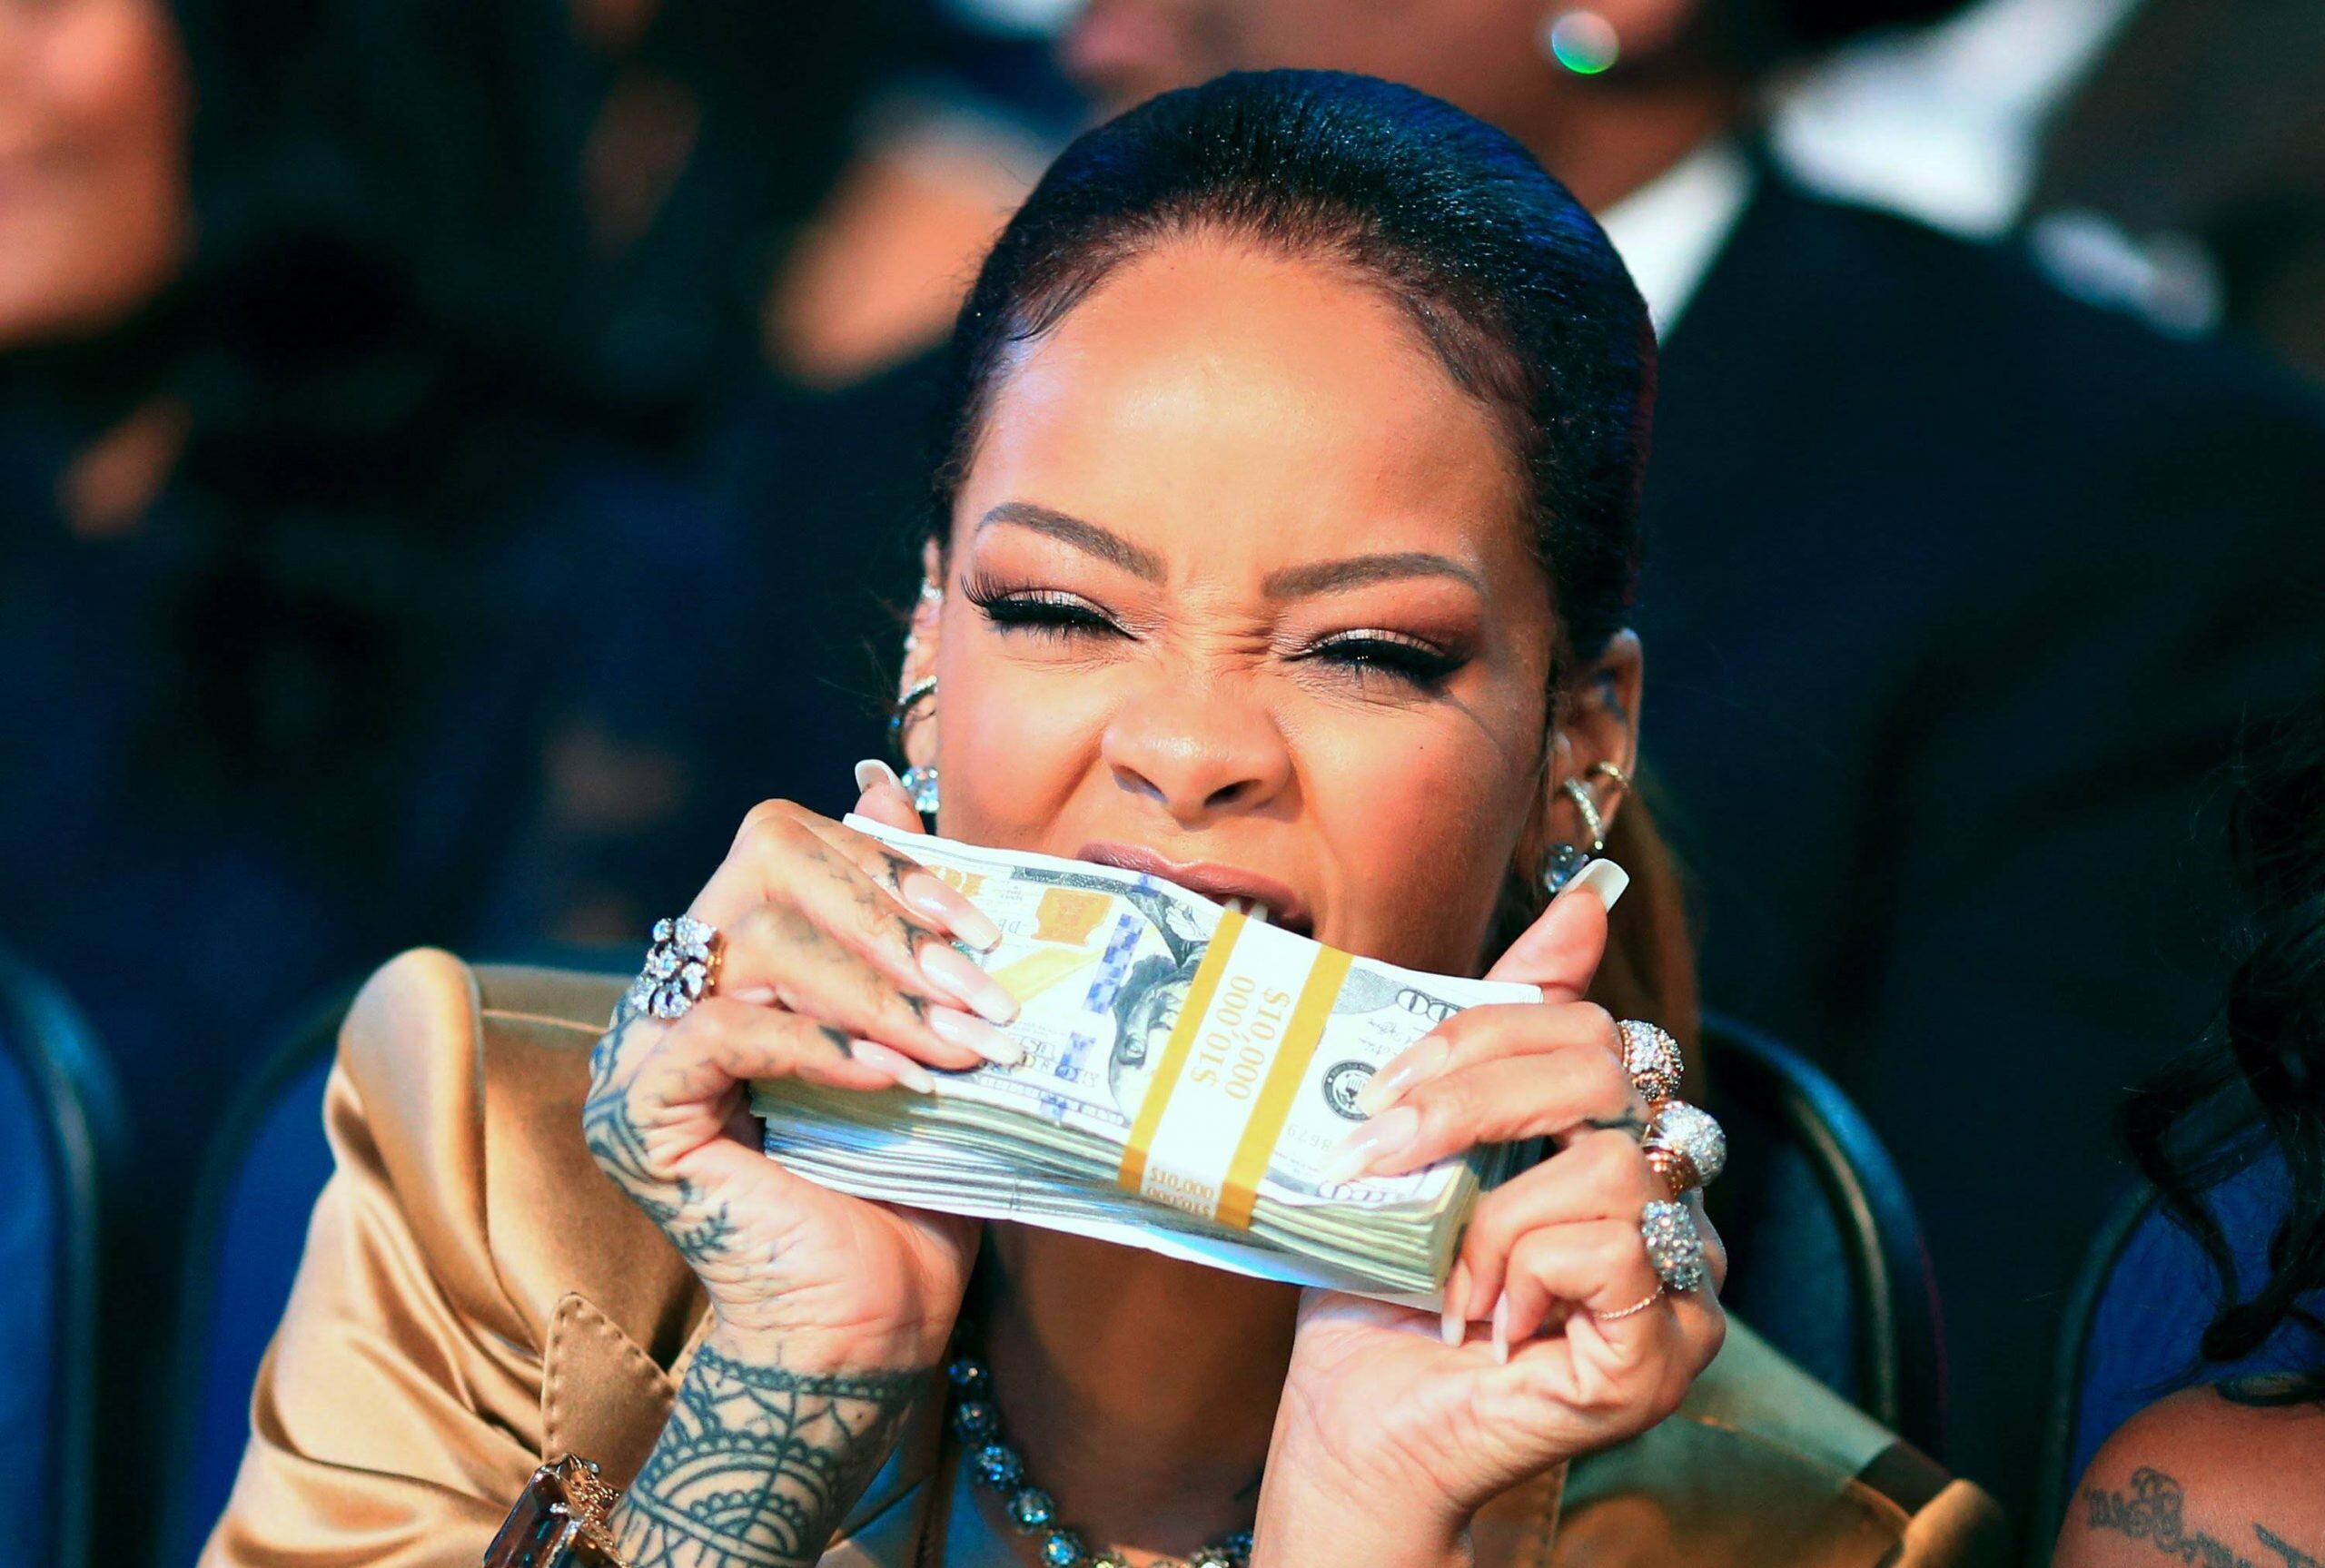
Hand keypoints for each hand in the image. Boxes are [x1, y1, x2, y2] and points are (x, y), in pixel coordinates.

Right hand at [582, 763, 1006, 1372]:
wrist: (869, 1322)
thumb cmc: (904, 1180)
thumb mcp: (922, 1028)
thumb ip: (902, 915)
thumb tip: (886, 783)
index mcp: (734, 958)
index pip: (787, 842)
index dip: (886, 863)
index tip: (980, 926)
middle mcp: (673, 988)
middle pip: (763, 863)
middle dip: (890, 919)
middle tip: (980, 993)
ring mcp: (641, 1047)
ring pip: (753, 943)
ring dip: (878, 991)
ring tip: (959, 1049)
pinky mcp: (637, 1111)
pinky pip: (722, 1029)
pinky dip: (818, 1044)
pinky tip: (891, 1081)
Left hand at [1255, 879, 1726, 1558]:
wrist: (1356, 1422)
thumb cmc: (1383, 1284)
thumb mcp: (1420, 1135)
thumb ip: (1494, 1028)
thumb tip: (1584, 901)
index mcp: (1614, 1129)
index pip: (1589, 1022)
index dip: (1480, 1035)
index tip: (1381, 1086)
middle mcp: (1668, 1191)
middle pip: (1614, 1067)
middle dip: (1472, 1101)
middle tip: (1377, 1155)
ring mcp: (1684, 1272)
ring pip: (1616, 1163)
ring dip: (1491, 1215)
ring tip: (1441, 1273)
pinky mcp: (1671, 1349)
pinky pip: (1622, 1250)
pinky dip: (1528, 1273)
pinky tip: (1486, 1320)